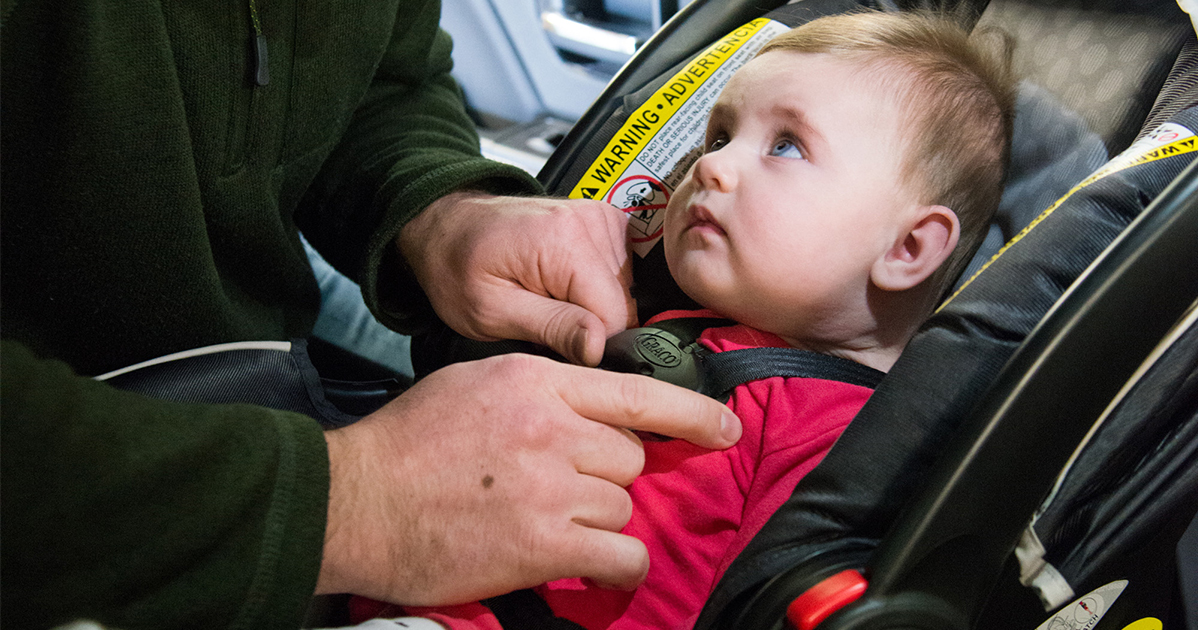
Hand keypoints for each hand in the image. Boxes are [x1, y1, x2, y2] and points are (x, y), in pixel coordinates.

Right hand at [315, 353, 741, 604]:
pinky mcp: (542, 544)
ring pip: (622, 504)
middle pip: (630, 456)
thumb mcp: (475, 384)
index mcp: (537, 382)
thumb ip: (541, 388)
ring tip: (548, 521)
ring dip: (598, 518)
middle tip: (560, 486)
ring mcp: (551, 487)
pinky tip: (594, 564)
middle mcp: (553, 429)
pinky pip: (621, 553)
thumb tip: (594, 407)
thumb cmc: (409, 440)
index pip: (635, 392)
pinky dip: (616, 564)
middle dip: (607, 474)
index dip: (689, 414)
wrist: (357, 499)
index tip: (724, 428)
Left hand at [397, 192, 636, 365]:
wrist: (449, 228)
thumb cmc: (458, 265)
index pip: (615, 318)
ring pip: (626, 291)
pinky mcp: (605, 222)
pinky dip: (596, 287)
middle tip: (543, 316)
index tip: (554, 340)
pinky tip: (563, 284)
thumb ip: (552, 328)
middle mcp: (590, 222)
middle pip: (624, 304)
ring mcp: (601, 218)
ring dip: (592, 305)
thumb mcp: (492, 312)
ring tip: (548, 297)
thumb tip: (599, 347)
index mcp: (564, 241)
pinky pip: (622, 272)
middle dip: (589, 323)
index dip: (587, 342)